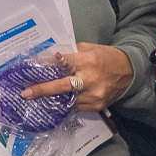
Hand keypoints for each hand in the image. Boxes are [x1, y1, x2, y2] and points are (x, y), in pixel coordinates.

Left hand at [19, 43, 134, 113]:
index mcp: (88, 60)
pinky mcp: (96, 106)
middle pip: (61, 86)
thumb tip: (51, 60)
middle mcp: (89, 79)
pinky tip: (57, 101)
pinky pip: (75, 106)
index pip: (62, 63)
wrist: (129, 72)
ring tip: (39, 98)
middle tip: (26, 93)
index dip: (46, 67)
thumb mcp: (90, 49)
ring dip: (52, 98)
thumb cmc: (107, 57)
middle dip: (42, 90)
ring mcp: (93, 95)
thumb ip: (72, 54)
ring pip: (66, 99)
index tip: (32, 71)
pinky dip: (66, 103)